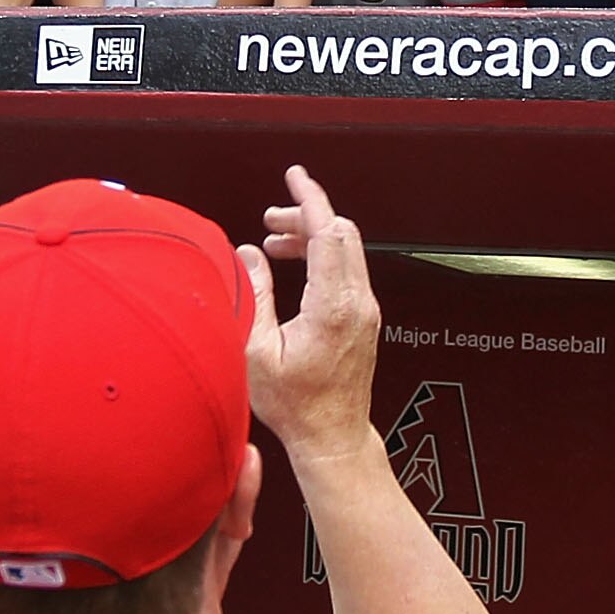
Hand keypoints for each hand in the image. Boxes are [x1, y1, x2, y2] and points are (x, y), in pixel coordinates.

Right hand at [240, 165, 381, 470]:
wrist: (331, 437)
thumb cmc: (295, 406)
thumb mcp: (258, 351)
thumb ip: (254, 295)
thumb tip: (248, 254)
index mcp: (332, 306)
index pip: (328, 233)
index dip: (309, 198)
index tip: (295, 176)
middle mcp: (357, 303)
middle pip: (340, 233)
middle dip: (305, 216)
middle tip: (270, 222)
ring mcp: (366, 311)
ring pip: (347, 249)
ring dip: (313, 237)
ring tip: (275, 243)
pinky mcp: (365, 319)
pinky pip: (348, 270)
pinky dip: (323, 257)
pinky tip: (295, 268)